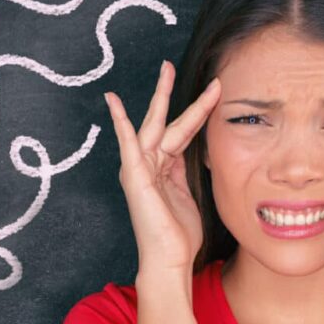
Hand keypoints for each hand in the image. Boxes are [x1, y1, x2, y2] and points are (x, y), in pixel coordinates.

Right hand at [104, 61, 221, 274]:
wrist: (170, 259)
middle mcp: (150, 164)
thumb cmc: (179, 232)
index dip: (196, 109)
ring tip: (165, 69)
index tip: (210, 91)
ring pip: (155, 124)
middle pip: (164, 120)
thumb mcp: (187, 192)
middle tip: (170, 64)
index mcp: (164, 167)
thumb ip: (184, 169)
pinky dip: (120, 123)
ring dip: (162, 96)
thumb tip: (192, 148)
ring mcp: (140, 169)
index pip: (182, 130)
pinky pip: (128, 145)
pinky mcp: (134, 177)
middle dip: (168, 92)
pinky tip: (113, 103)